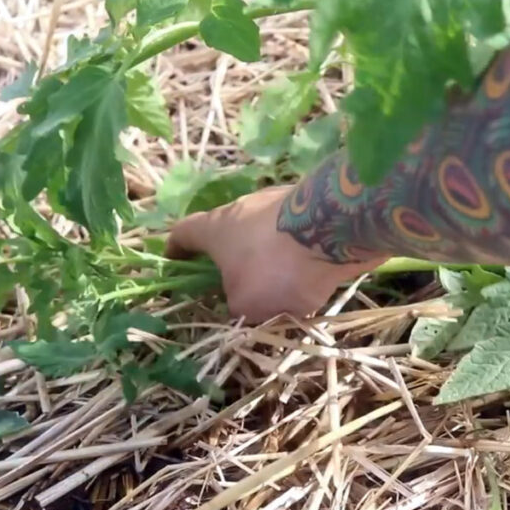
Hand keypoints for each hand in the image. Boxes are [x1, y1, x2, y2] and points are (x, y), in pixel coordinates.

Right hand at [165, 185, 388, 322]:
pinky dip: (298, 258)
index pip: (183, 233)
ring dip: (269, 261)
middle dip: (231, 261)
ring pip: (266, 237)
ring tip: (281, 292)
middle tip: (237, 289)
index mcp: (215, 228)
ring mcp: (280, 203)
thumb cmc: (273, 268)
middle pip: (228, 235)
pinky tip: (310, 281)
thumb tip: (243, 304)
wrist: (333, 231)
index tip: (175, 263)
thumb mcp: (244, 305)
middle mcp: (243, 208)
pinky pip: (297, 238)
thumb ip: (237, 307)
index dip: (176, 250)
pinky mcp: (313, 208)